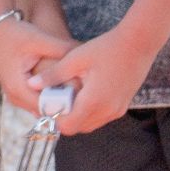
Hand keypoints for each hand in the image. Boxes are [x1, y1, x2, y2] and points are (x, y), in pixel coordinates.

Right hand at [0, 17, 76, 112]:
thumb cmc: (15, 34)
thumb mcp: (40, 40)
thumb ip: (62, 49)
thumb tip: (85, 56)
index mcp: (19, 89)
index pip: (47, 109)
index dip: (67, 105)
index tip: (85, 98)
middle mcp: (15, 98)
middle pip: (46, 111)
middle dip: (64, 104)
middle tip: (86, 94)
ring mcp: (16, 96)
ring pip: (43, 107)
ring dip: (58, 100)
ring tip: (78, 89)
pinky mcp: (19, 91)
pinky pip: (39, 100)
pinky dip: (51, 95)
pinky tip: (65, 85)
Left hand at [35, 26, 154, 133]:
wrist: (139, 42)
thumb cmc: (106, 47)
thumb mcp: (76, 59)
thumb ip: (53, 75)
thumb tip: (30, 85)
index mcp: (93, 101)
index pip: (68, 126)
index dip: (55, 119)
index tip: (47, 104)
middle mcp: (107, 111)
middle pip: (78, 128)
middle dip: (65, 119)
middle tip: (55, 100)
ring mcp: (117, 110)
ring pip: (90, 124)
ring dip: (78, 116)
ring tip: (68, 96)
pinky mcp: (123, 106)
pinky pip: (101, 117)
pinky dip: (89, 112)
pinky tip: (84, 93)